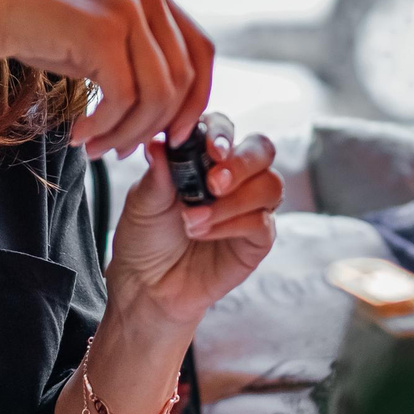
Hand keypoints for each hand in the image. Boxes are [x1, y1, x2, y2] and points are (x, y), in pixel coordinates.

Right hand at [0, 0, 212, 157]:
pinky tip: (79, 133)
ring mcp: (127, 8)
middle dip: (158, 125)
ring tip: (97, 147)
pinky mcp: (102, 32)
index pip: (201, 52)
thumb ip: (136, 54)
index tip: (172, 135)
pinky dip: (104, 127)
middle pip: (185, 78)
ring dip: (128, 132)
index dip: (195, 100)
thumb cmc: (32, 24)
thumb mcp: (97, 32)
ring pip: (157, 95)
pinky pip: (124, 99)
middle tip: (124, 149)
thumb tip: (168, 107)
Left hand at [104, 116, 282, 329]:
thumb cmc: (145, 237)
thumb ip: (157, 173)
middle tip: (213, 184)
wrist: (146, 285)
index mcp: (206, 157)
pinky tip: (203, 233)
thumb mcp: (143, 202)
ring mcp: (250, 207)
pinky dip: (232, 225)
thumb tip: (158, 141)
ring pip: (270, 185)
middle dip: (241, 163)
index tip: (209, 150)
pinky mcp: (258, 239)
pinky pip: (263, 222)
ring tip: (193, 220)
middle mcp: (235, 176)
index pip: (226, 129)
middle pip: (262, 150)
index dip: (222, 134)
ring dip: (232, 201)